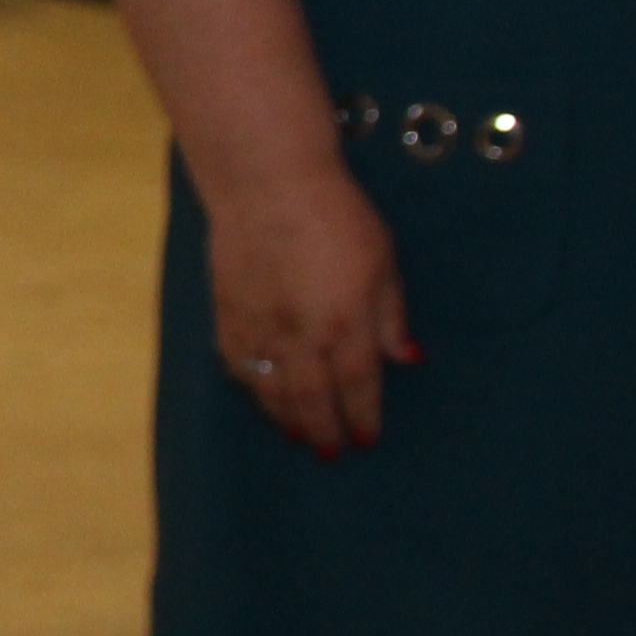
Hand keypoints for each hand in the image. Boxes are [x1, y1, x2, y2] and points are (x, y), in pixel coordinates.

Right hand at [202, 165, 413, 455]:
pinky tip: (259, 395)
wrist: (267, 182)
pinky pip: (237, 365)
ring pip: (271, 391)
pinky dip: (251, 388)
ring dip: (286, 419)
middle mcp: (302, 337)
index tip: (366, 440)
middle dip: (324, 431)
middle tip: (330, 452)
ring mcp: (260, 328)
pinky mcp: (228, 313)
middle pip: (313, 400)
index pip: (358, 386)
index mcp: (346, 323)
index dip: (362, 418)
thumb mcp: (382, 259)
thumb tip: (407, 359)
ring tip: (297, 435)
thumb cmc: (336, 213)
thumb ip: (391, 314)